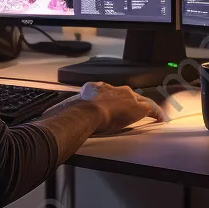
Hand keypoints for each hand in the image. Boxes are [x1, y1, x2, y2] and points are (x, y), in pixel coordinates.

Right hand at [45, 82, 161, 135]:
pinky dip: (157, 114)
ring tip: (150, 115)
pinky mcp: (137, 107)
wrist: (87, 112)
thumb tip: (47, 120)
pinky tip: (161, 120)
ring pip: (139, 100)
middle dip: (130, 101)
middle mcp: (113, 88)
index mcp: (97, 87)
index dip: (113, 98)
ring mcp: (126, 96)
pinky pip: (151, 109)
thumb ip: (62, 113)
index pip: (109, 91)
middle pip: (126, 94)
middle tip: (133, 111)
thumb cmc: (75, 113)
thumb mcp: (67, 109)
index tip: (113, 104)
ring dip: (144, 107)